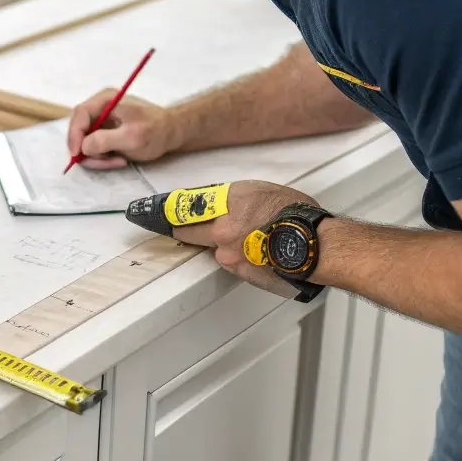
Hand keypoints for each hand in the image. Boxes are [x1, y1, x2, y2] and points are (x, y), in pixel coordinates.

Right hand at [66, 93, 174, 169]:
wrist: (173, 133)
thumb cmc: (156, 132)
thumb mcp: (131, 138)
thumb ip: (105, 140)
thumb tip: (83, 147)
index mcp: (106, 100)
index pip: (79, 114)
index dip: (74, 135)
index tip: (77, 155)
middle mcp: (100, 107)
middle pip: (80, 129)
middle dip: (88, 150)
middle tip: (103, 163)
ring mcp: (102, 121)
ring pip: (86, 141)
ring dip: (97, 156)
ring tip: (117, 161)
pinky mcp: (105, 132)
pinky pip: (94, 147)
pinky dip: (102, 157)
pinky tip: (119, 159)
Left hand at [170, 180, 318, 296]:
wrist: (313, 243)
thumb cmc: (293, 213)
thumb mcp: (258, 190)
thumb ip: (229, 197)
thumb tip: (211, 201)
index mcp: (225, 203)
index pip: (181, 207)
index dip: (162, 210)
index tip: (148, 212)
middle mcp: (220, 229)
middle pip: (184, 232)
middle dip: (182, 229)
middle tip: (178, 227)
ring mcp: (227, 253)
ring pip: (211, 247)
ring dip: (219, 243)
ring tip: (248, 237)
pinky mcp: (237, 270)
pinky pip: (228, 261)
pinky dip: (236, 256)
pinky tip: (256, 250)